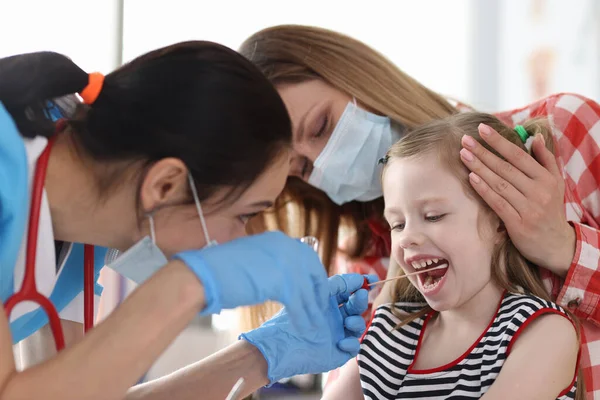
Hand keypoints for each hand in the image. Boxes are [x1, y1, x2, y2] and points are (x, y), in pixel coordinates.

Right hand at [174, 231, 328, 329]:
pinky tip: (304, 328)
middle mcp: (285, 246)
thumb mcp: (252, 258)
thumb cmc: (220, 270)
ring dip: (312, 310)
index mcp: (278, 239)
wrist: (204, 275)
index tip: (316, 292)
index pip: (307, 258)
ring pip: (307, 291)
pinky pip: (299, 304)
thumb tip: (285, 278)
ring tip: (315, 325)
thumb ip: (271, 263)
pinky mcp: (281, 281)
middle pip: (313, 272)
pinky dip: (303, 318)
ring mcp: (285, 262)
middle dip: (318, 293)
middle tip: (320, 310)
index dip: (313, 277)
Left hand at [240, 273, 376, 383]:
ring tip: (348, 321)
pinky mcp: (338, 352)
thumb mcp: (313, 296)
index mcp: (327, 302)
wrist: (279, 346)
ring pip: (358, 325)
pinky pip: (354, 347)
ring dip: (357, 321)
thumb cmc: (290, 318)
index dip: (360, 284)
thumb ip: (335, 285)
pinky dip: (351, 343)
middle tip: (360, 295)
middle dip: (360, 300)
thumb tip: (357, 277)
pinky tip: (341, 342)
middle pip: (356, 307)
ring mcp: (337, 334)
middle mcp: (334, 317)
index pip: (348, 291)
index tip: (372, 278)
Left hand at [460, 124, 575, 275]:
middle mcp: (539, 191)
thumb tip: (536, 137)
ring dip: (479, 168)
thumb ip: (545, 159)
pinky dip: (484, 189)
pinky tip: (471, 178)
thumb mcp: (555, 183)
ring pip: (499, 184)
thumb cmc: (550, 209)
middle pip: (505, 168)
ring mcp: (529, 208)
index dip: (499, 141)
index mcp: (546, 179)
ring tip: (464, 154)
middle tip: (465, 140)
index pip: (518, 155)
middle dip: (483, 152)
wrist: (557, 244)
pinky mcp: (518, 224)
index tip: (482, 129)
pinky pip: (497, 203)